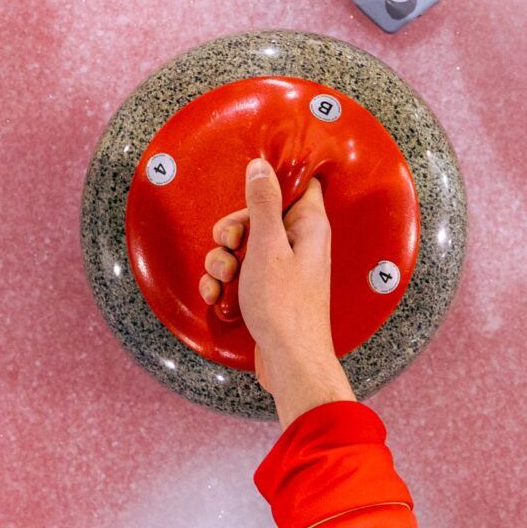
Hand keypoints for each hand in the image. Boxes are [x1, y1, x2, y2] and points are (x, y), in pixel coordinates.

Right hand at [201, 159, 354, 424]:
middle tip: (229, 247)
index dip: (272, 180)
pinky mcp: (268, 291)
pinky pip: (240, 275)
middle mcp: (299, 243)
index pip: (299, 183)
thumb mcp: (267, 246)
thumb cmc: (284, 307)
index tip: (249, 187)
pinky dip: (224, 284)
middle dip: (232, 232)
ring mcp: (283, 268)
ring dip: (222, 262)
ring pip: (243, 248)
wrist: (289, 361)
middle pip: (258, 217)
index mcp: (308, 225)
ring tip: (222, 281)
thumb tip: (261, 166)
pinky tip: (218, 298)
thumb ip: (263, 203)